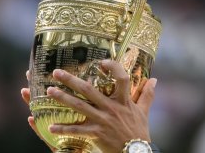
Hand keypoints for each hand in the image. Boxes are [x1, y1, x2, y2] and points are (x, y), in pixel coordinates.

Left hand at [22, 60, 157, 152]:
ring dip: (63, 98)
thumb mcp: (144, 111)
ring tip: (50, 91)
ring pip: (80, 106)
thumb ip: (147, 94)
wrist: (135, 152)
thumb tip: (154, 79)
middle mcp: (111, 108)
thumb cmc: (139, 131)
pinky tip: (51, 126)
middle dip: (72, 80)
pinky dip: (64, 128)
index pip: (121, 79)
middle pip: (90, 90)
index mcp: (124, 101)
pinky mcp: (96, 134)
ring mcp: (102, 120)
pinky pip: (77, 130)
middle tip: (57, 72)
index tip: (102, 62)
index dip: (113, 68)